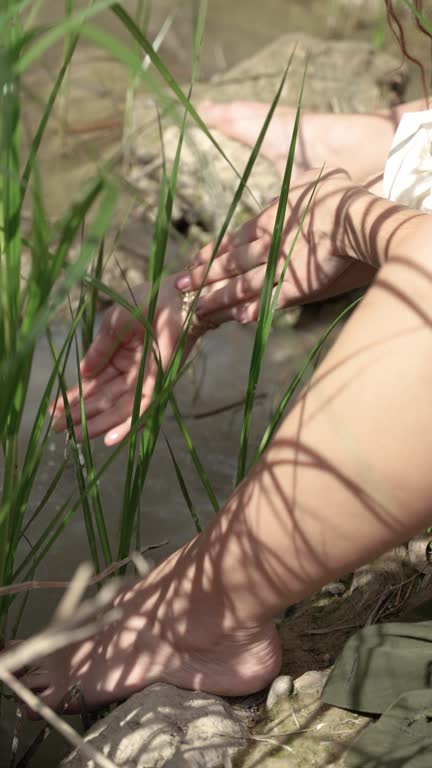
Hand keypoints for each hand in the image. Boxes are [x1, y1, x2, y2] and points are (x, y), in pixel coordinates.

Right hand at [51, 277, 201, 445]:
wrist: (173, 299)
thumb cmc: (145, 304)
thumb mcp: (113, 326)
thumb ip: (99, 351)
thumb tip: (82, 373)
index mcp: (116, 358)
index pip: (92, 383)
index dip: (73, 397)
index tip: (54, 411)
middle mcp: (129, 373)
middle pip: (102, 400)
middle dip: (80, 415)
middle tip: (58, 431)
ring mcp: (144, 380)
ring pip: (118, 410)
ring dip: (98, 425)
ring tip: (75, 438)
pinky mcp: (159, 384)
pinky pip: (141, 409)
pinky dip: (126, 425)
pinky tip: (109, 439)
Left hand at [175, 168, 375, 322]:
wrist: (359, 218)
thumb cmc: (339, 194)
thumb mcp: (310, 182)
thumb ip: (295, 189)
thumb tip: (290, 187)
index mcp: (269, 218)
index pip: (232, 238)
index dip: (212, 251)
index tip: (193, 260)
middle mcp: (269, 243)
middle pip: (230, 262)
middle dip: (203, 275)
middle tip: (178, 284)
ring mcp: (281, 265)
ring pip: (243, 283)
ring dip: (219, 296)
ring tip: (197, 308)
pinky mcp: (297, 284)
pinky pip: (271, 299)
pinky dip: (255, 308)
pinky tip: (238, 319)